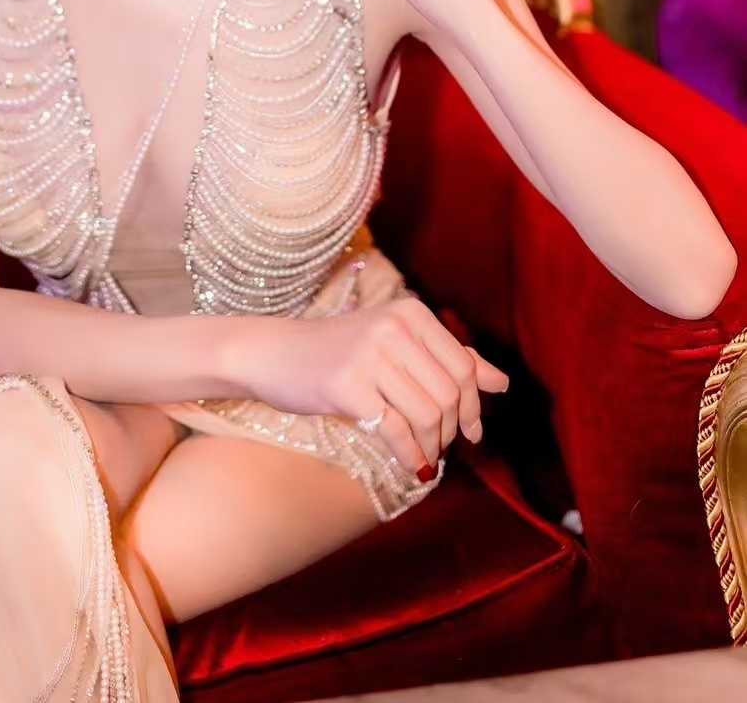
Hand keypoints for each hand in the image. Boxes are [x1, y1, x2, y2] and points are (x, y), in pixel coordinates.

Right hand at [240, 298, 509, 475]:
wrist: (273, 354)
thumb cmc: (339, 352)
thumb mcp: (396, 345)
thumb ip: (449, 359)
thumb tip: (502, 384)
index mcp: (410, 312)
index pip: (463, 366)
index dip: (473, 406)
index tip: (470, 432)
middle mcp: (393, 327)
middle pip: (449, 394)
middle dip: (452, 430)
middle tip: (441, 447)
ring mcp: (370, 355)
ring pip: (427, 414)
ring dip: (432, 445)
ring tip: (424, 455)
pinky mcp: (348, 386)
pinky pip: (397, 432)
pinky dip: (410, 456)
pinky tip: (411, 465)